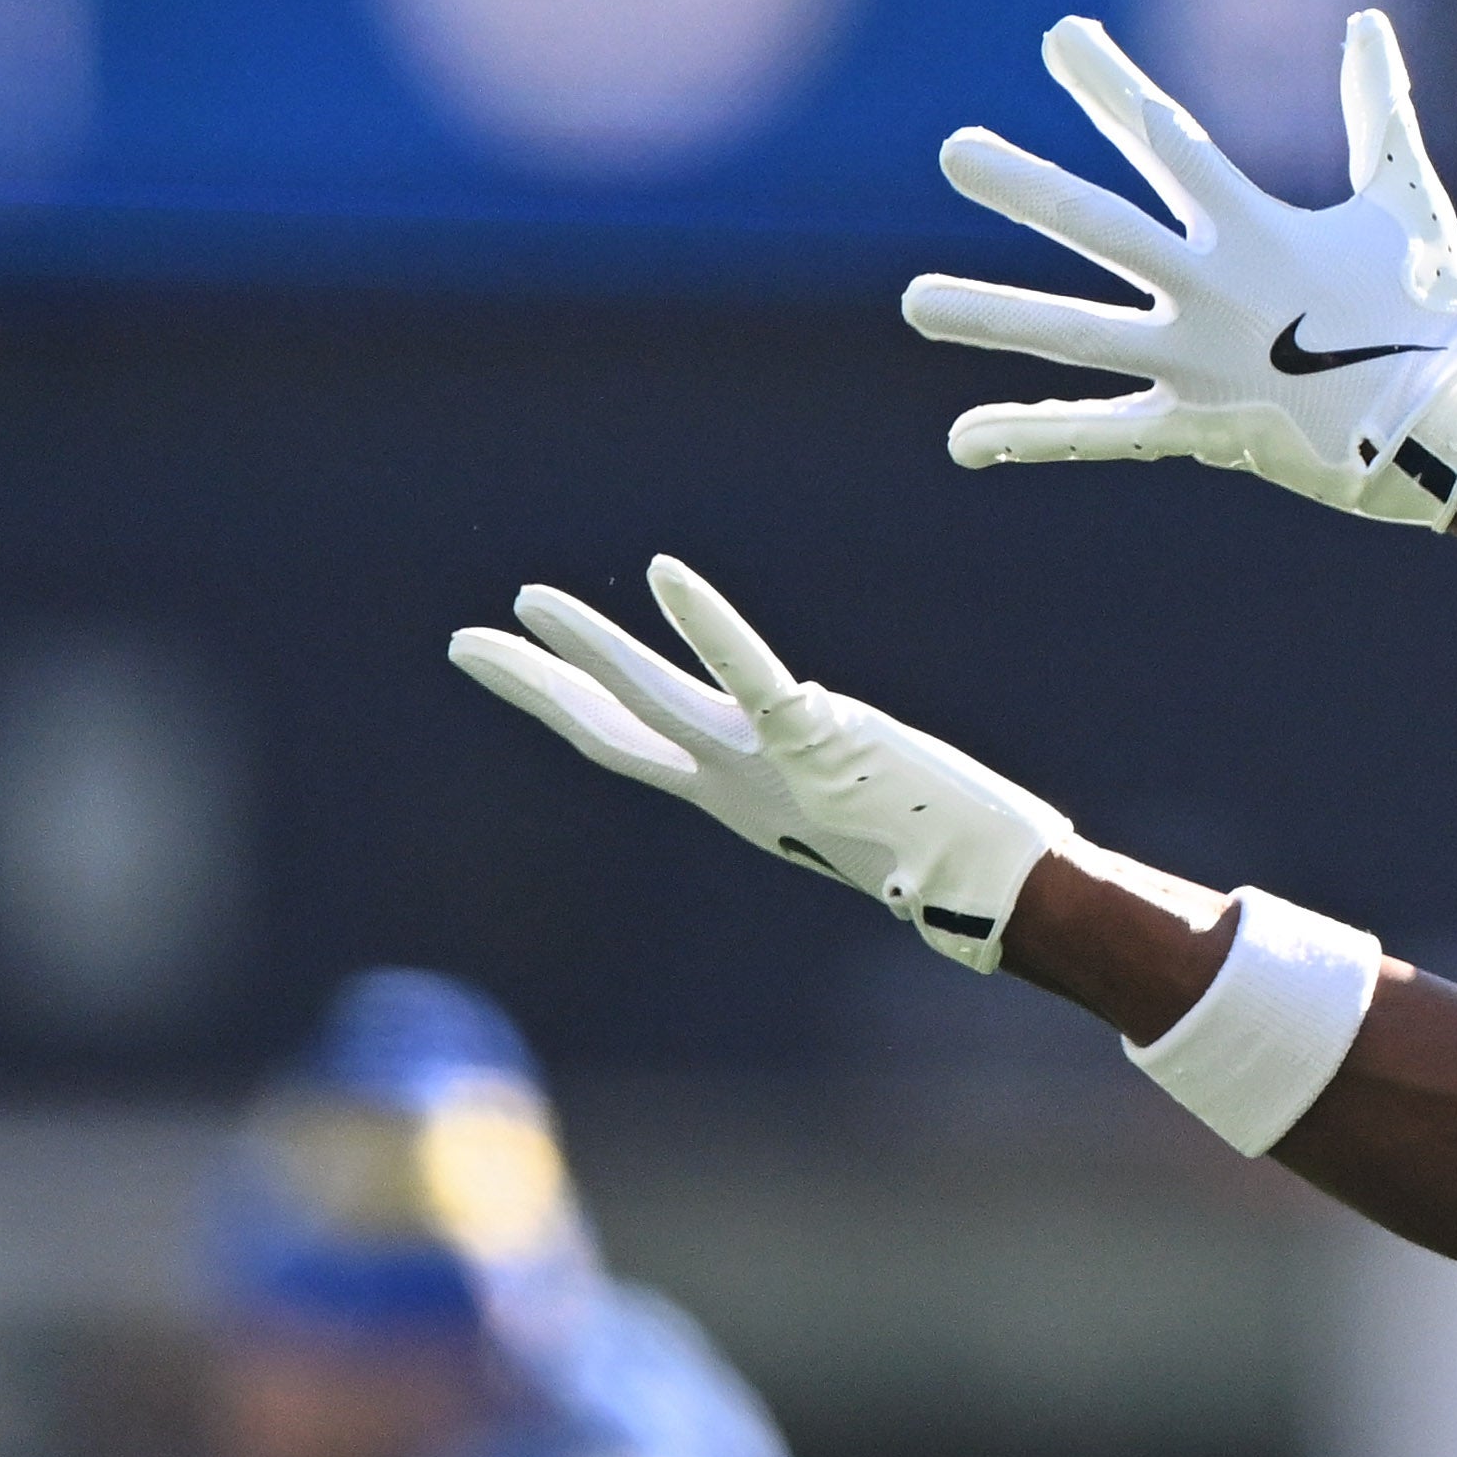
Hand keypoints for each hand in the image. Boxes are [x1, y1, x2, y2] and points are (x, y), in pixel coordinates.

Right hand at [448, 557, 1081, 971]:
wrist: (991, 884)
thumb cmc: (943, 851)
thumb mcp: (853, 814)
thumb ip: (820, 785)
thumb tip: (820, 767)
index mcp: (738, 801)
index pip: (630, 749)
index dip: (569, 708)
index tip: (520, 669)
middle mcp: (736, 788)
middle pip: (610, 731)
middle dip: (534, 687)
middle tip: (465, 642)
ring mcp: (768, 765)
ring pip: (654, 701)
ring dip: (590, 648)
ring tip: (530, 601)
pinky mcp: (813, 737)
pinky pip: (747, 671)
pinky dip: (705, 622)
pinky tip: (662, 572)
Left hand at [903, 10, 1456, 526]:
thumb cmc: (1439, 308)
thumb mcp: (1405, 198)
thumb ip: (1376, 108)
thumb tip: (1367, 18)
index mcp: (1259, 229)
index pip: (1168, 138)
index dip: (1111, 84)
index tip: (1056, 36)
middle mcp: (1214, 291)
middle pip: (1101, 227)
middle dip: (1024, 186)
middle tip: (955, 152)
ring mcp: (1198, 364)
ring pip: (1077, 335)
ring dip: (991, 316)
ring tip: (912, 304)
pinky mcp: (1197, 428)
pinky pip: (1101, 433)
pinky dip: (1032, 436)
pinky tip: (960, 440)